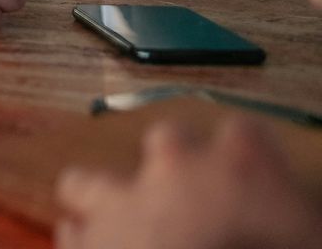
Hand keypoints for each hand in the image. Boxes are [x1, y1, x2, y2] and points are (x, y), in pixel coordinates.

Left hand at [55, 116, 321, 248]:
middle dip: (175, 161)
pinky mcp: (88, 240)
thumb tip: (292, 220)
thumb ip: (297, 218)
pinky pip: (75, 234)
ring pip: (93, 179)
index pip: (250, 135)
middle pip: (168, 140)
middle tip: (190, 195)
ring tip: (118, 218)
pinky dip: (86, 242)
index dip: (254, 156)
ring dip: (104, 195)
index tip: (258, 172)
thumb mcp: (309, 235)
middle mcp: (176, 164)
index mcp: (242, 161)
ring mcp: (123, 199)